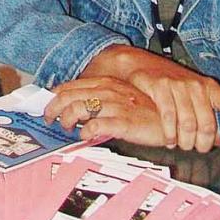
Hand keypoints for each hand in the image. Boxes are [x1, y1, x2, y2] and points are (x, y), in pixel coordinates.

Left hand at [44, 78, 166, 147]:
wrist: (173, 120)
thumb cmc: (145, 111)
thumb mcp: (120, 99)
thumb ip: (100, 100)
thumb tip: (74, 108)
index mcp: (105, 83)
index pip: (70, 86)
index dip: (53, 97)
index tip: (47, 107)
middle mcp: (108, 91)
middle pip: (69, 97)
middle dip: (53, 109)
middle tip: (50, 120)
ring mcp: (115, 106)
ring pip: (78, 109)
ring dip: (67, 120)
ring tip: (67, 129)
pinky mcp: (123, 122)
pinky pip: (95, 126)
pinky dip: (85, 132)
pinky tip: (85, 136)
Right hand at [82, 46, 219, 151]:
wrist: (142, 63)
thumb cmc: (171, 83)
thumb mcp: (193, 92)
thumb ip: (207, 111)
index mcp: (208, 86)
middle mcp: (196, 85)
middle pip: (206, 122)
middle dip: (203, 142)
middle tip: (198, 148)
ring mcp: (178, 85)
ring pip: (187, 123)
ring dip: (185, 141)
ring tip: (182, 146)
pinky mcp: (160, 87)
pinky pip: (168, 116)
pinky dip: (169, 133)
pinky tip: (169, 140)